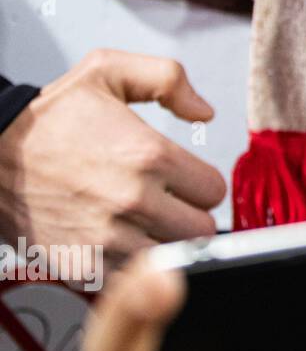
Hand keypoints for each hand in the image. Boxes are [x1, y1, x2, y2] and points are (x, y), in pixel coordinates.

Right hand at [0, 50, 226, 270]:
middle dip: (189, 215)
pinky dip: (131, 265)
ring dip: (164, 243)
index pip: (214, 190)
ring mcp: (108, 238)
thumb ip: (168, 79)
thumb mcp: (108, 71)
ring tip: (145, 223)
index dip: (201, 183)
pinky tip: (119, 241)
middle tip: (169, 203)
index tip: (185, 180)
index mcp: (148, 155)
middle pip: (201, 229)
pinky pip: (133, 279)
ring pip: (172, 258)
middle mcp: (132, 200)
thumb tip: (204, 111)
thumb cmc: (47, 120)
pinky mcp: (84, 266)